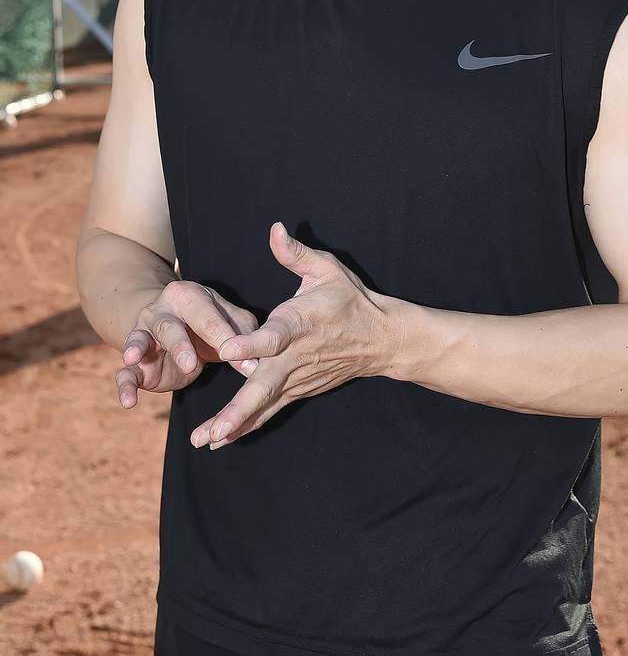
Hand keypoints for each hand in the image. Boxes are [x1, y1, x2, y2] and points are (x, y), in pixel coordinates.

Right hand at [115, 281, 259, 407]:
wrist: (172, 324)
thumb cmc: (209, 323)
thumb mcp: (229, 323)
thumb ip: (243, 339)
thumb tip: (255, 366)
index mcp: (190, 296)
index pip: (208, 318)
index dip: (226, 340)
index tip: (244, 362)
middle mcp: (162, 311)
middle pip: (170, 326)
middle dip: (181, 345)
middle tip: (191, 364)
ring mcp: (143, 334)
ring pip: (141, 340)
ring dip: (139, 349)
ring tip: (135, 358)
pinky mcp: (136, 362)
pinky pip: (125, 372)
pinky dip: (125, 385)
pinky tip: (129, 401)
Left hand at [190, 222, 395, 448]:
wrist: (381, 339)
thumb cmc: (349, 299)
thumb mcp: (326, 269)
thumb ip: (295, 254)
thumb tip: (274, 229)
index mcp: (299, 324)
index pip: (273, 337)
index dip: (250, 344)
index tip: (227, 350)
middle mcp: (295, 357)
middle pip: (263, 387)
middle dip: (236, 409)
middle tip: (211, 430)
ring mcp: (297, 379)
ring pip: (264, 405)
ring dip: (235, 424)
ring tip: (205, 441)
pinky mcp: (298, 390)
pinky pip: (270, 411)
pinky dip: (247, 426)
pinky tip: (222, 440)